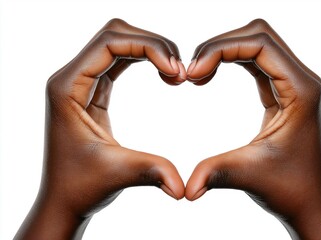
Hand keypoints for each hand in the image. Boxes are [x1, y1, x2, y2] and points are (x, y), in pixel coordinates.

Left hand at [15, 18, 184, 239]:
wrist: (64, 197)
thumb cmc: (80, 186)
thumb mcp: (118, 174)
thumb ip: (153, 172)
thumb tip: (183, 189)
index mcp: (68, 88)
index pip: (109, 43)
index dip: (147, 46)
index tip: (175, 70)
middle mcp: (71, 78)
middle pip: (114, 34)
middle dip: (152, 43)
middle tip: (180, 70)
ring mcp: (82, 82)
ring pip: (118, 43)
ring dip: (150, 49)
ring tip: (175, 72)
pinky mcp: (94, 90)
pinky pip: (119, 59)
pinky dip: (143, 58)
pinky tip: (163, 71)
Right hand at [185, 19, 320, 239]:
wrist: (308, 200)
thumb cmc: (289, 188)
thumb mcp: (249, 176)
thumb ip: (216, 174)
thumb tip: (185, 189)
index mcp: (300, 91)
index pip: (261, 44)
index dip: (222, 48)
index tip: (194, 72)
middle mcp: (300, 80)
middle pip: (258, 35)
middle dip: (220, 44)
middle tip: (193, 70)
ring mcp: (291, 84)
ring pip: (256, 44)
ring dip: (223, 50)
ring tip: (197, 72)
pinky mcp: (280, 91)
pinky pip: (255, 61)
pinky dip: (229, 60)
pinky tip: (209, 74)